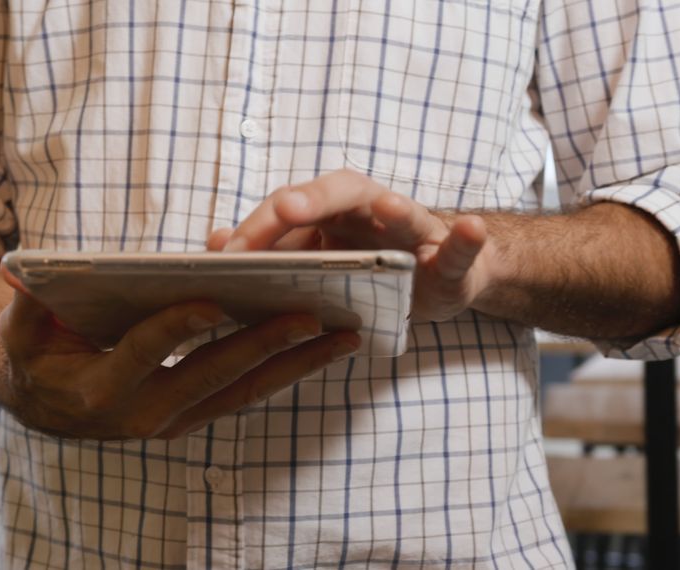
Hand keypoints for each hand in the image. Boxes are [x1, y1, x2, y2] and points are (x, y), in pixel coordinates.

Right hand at [0, 268, 360, 439]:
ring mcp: (175, 419)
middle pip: (211, 375)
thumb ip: (25, 304)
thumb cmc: (37, 353)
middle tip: (309, 316)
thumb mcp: (21, 330)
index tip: (210, 301)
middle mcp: (143, 413)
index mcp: (99, 387)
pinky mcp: (195, 416)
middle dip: (263, 344)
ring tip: (342, 336)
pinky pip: (246, 396)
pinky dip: (286, 373)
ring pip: (242, 392)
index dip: (173, 328)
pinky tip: (322, 349)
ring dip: (294, 365)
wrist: (46, 403)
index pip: (142, 353)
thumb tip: (22, 272)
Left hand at [208, 169, 493, 320]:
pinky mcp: (452, 257)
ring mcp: (415, 230)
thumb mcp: (319, 266)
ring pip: (403, 209)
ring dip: (397, 208)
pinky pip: (460, 245)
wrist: (439, 280)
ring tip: (386, 205)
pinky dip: (466, 238)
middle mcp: (371, 210)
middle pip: (339, 194)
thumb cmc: (371, 272)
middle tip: (287, 209)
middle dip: (313, 201)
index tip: (226, 249)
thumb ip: (271, 253)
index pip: (289, 210)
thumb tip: (210, 243)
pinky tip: (470, 230)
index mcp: (332, 215)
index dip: (258, 226)